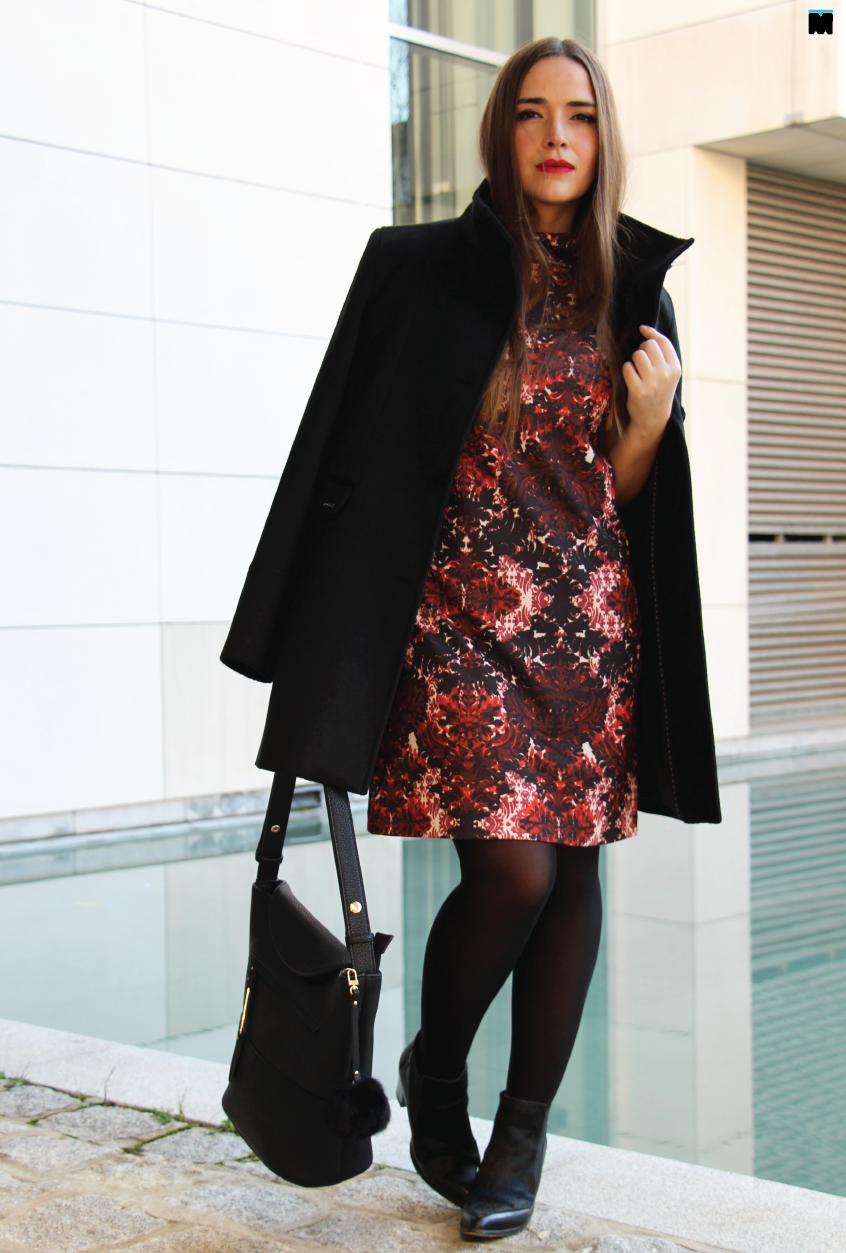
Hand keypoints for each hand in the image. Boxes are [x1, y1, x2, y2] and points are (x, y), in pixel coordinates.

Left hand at [622, 325, 680, 440]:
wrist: (652, 418)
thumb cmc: (658, 390)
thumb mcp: (668, 372)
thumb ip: (662, 352)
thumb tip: (644, 329)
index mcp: (675, 367)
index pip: (662, 341)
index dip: (650, 333)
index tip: (642, 330)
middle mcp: (666, 374)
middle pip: (648, 345)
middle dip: (642, 349)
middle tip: (642, 362)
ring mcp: (652, 382)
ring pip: (637, 355)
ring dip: (633, 360)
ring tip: (637, 371)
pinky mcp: (638, 390)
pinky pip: (627, 367)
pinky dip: (626, 370)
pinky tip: (631, 378)